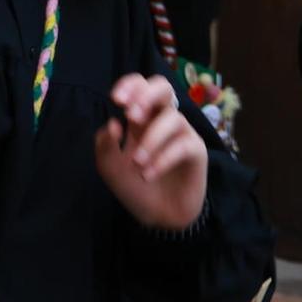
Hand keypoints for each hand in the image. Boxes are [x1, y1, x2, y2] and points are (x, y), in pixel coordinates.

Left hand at [94, 74, 207, 229]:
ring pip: (172, 118)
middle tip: (132, 115)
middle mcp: (162, 121)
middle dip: (147, 95)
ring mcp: (181, 134)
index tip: (116, 100)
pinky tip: (149, 175)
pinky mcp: (196, 151)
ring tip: (137, 164)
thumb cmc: (135, 187)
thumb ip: (105, 144)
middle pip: (163, 87)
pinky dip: (163, 159)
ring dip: (151, 140)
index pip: (140, 87)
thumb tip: (114, 122)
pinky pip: (183, 145)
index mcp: (141, 119)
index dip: (130, 85)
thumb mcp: (110, 167)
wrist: (158, 216)